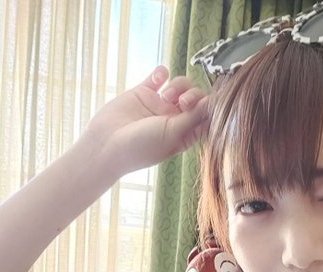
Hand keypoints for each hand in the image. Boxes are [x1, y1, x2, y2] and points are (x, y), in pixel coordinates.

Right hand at [83, 66, 209, 174]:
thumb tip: (214, 102)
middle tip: (183, 103)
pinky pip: (158, 77)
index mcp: (185, 134)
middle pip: (196, 97)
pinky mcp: (143, 93)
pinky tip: (159, 77)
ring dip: (178, 85)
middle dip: (193, 95)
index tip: (212, 100)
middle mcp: (174, 119)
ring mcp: (159, 105)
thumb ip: (194, 116)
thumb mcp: (173, 133)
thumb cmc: (142, 147)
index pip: (206, 116)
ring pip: (180, 85)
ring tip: (166, 96)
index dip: (211, 106)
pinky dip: (162, 73)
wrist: (107, 145)